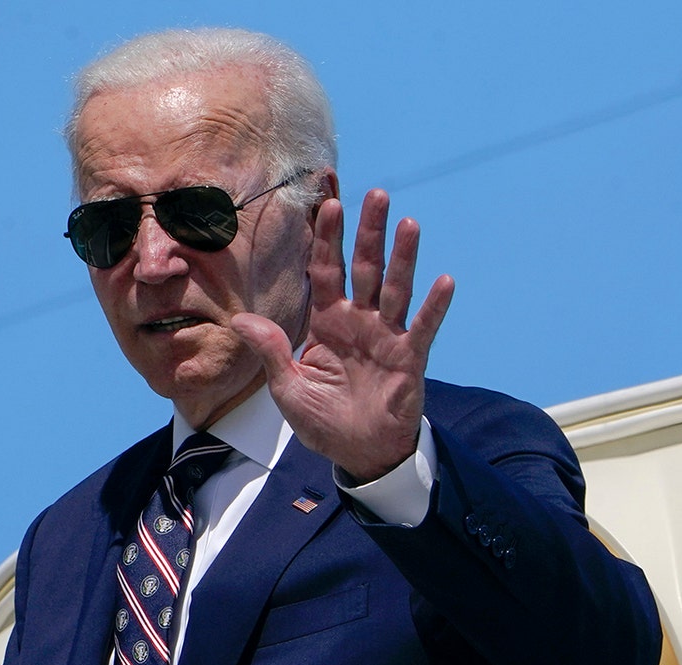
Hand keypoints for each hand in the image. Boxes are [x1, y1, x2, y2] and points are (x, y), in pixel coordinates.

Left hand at [231, 189, 453, 482]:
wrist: (358, 453)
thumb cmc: (323, 420)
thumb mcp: (287, 387)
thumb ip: (271, 350)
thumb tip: (237, 320)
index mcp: (328, 321)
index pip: (327, 271)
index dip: (327, 239)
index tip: (328, 204)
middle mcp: (360, 320)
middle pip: (365, 267)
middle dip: (368, 232)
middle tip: (375, 194)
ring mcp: (387, 336)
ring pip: (396, 289)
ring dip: (403, 257)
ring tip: (408, 223)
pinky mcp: (410, 358)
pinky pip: (423, 328)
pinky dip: (433, 306)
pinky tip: (443, 280)